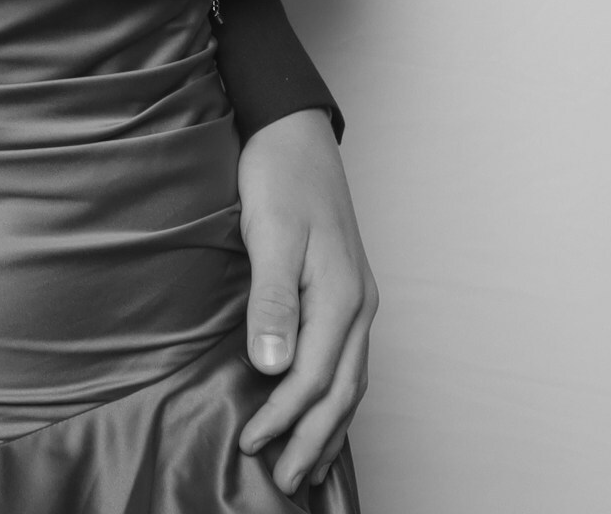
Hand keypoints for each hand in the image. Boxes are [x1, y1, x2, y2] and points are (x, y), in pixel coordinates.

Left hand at [234, 111, 376, 496]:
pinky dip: (336, 398)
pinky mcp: (347, 294)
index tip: (250, 445)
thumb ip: (272, 301)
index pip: (313, 379)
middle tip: (284, 481)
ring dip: (328, 427)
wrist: (296, 131)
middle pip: (341, 392)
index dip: (283, 417)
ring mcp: (358, 301)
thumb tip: (271, 368)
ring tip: (305, 465)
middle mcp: (359, 306)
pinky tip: (321, 411)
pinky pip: (347, 362)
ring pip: (350, 382)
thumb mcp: (271, 234)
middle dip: (312, 440)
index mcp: (342, 297)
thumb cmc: (279, 177)